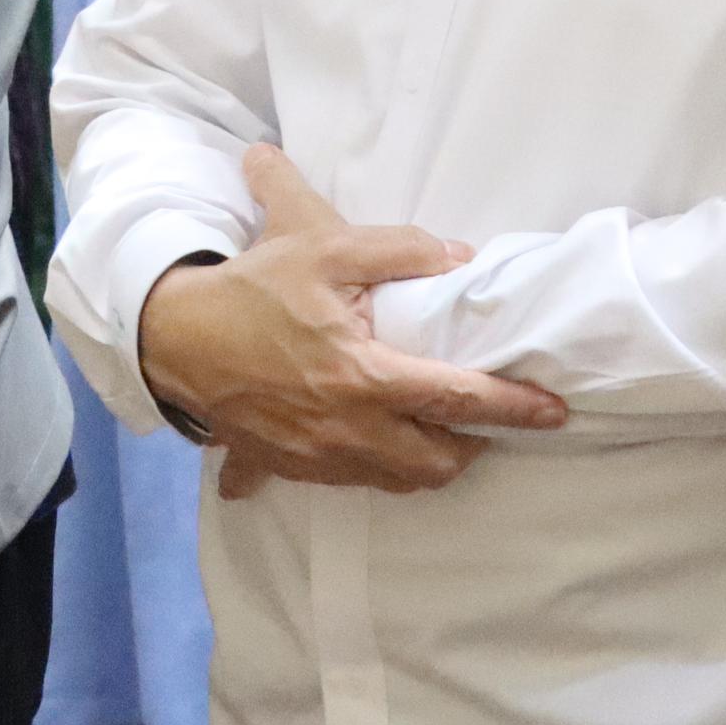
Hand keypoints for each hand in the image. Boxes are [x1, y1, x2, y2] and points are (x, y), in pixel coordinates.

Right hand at [136, 147, 568, 498]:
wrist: (172, 336)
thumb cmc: (252, 287)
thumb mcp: (323, 243)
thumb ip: (398, 249)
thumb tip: (458, 258)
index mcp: (362, 377)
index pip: (456, 399)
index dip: (511, 406)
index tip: (553, 411)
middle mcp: (345, 430)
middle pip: (433, 463)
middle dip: (472, 448)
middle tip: (489, 419)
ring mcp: (315, 458)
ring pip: (394, 481)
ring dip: (426, 461)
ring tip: (441, 429)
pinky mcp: (287, 467)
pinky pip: (347, 482)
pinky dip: (374, 465)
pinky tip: (372, 438)